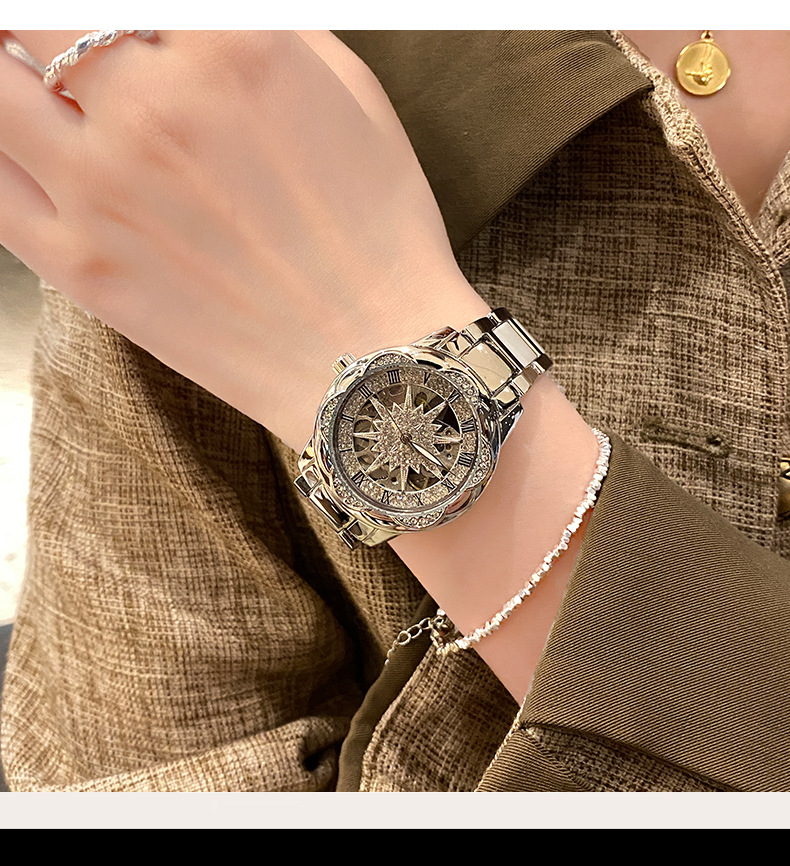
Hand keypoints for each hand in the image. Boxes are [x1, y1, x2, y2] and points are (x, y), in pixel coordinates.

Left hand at [0, 30, 487, 450]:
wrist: (372, 361)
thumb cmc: (381, 233)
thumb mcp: (353, 96)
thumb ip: (270, 25)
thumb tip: (208, 14)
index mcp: (232, 48)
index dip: (105, 11)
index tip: (116, 30)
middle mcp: (154, 107)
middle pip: (36, 19)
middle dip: (43, 27)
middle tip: (56, 45)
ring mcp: (103, 191)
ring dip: (4, 72)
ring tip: (32, 87)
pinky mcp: (81, 269)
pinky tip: (22, 151)